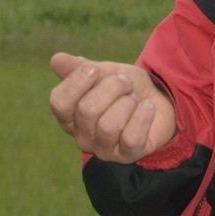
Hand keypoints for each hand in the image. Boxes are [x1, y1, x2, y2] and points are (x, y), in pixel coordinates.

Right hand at [47, 51, 177, 162]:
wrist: (158, 102)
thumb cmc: (125, 89)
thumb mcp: (105, 71)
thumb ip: (80, 67)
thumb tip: (56, 59)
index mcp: (70, 115)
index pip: (59, 102)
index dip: (76, 82)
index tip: (94, 70)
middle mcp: (82, 136)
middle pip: (87, 110)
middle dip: (112, 87)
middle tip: (125, 83)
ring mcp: (104, 149)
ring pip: (108, 126)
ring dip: (128, 103)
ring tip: (135, 99)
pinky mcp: (127, 156)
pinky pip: (130, 137)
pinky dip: (142, 116)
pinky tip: (147, 107)